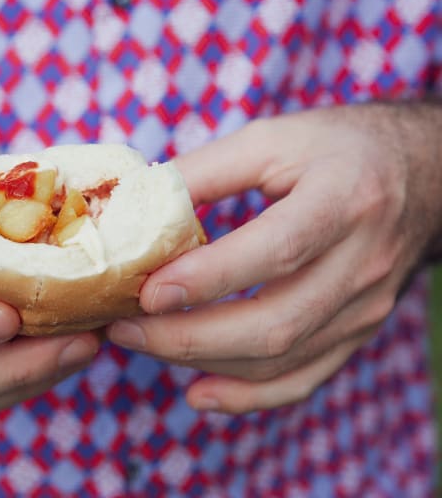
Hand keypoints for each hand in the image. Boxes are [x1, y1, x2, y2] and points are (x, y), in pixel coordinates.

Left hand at [108, 102, 441, 413]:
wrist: (419, 174)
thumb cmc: (335, 149)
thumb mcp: (272, 139)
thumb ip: (206, 171)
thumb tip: (135, 205)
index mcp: (343, 200)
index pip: (277, 249)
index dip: (209, 277)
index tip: (147, 292)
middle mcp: (363, 262)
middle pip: (276, 321)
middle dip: (188, 336)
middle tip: (123, 327)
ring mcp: (365, 306)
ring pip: (282, 358)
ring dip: (203, 362)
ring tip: (141, 344)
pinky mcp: (357, 331)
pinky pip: (305, 379)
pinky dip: (248, 396)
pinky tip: (198, 394)